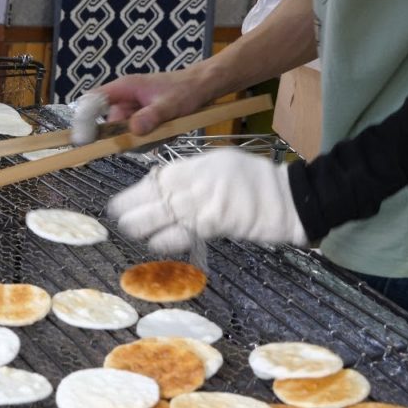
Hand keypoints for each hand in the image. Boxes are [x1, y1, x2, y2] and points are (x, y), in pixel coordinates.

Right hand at [96, 66, 220, 134]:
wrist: (201, 87)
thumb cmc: (186, 89)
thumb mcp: (170, 104)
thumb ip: (152, 117)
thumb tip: (134, 130)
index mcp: (124, 88)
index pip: (93, 101)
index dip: (85, 119)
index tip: (85, 138)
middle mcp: (124, 99)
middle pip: (110, 125)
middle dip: (127, 137)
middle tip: (149, 137)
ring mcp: (131, 110)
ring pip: (125, 134)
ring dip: (143, 139)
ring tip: (164, 131)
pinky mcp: (140, 120)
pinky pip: (137, 136)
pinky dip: (151, 139)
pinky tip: (166, 131)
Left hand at [109, 148, 308, 252]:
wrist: (288, 197)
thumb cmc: (257, 181)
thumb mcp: (222, 164)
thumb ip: (194, 174)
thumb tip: (167, 185)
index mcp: (197, 165)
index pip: (157, 178)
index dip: (136, 192)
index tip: (121, 202)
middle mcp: (196, 180)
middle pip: (153, 195)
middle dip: (131, 208)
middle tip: (119, 219)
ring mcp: (203, 202)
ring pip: (161, 214)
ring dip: (142, 225)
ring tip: (131, 231)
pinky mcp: (213, 223)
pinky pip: (181, 233)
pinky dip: (166, 239)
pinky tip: (155, 243)